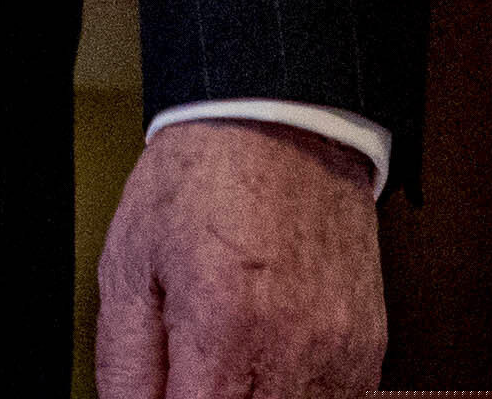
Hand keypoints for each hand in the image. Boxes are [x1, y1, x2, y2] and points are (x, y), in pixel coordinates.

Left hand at [98, 118, 382, 398]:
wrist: (279, 120)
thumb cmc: (202, 180)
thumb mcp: (129, 265)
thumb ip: (126, 364)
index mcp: (224, 330)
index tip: (166, 391)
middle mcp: (291, 350)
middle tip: (192, 374)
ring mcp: (338, 354)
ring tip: (229, 361)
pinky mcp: (366, 348)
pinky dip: (295, 396)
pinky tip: (267, 363)